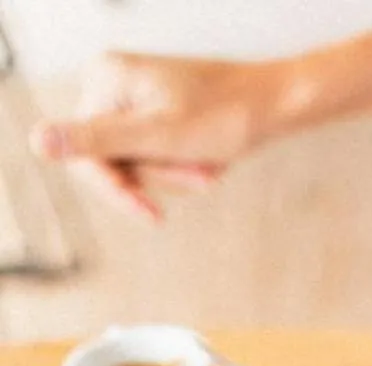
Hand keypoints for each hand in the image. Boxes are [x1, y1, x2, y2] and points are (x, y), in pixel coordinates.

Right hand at [30, 54, 271, 222]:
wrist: (269, 105)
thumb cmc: (222, 115)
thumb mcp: (157, 136)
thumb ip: (97, 141)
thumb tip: (38, 142)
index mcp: (104, 80)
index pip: (85, 153)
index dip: (116, 190)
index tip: (151, 215)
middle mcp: (110, 85)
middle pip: (112, 162)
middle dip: (157, 177)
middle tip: (201, 177)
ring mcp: (130, 102)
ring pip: (136, 166)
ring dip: (174, 175)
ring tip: (208, 167)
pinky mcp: (150, 116)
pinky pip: (152, 160)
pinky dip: (179, 169)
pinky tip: (206, 162)